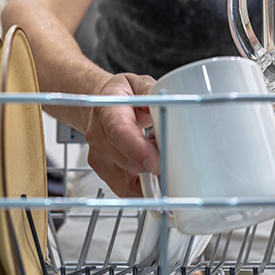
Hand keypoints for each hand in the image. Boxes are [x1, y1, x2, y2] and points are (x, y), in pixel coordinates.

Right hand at [85, 73, 159, 196]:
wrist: (100, 103)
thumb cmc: (121, 95)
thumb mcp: (138, 83)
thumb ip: (152, 93)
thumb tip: (170, 104)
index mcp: (108, 112)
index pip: (119, 134)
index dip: (139, 151)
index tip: (158, 162)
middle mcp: (99, 138)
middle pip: (129, 162)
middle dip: (156, 164)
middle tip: (174, 155)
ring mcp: (100, 157)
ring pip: (129, 181)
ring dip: (151, 176)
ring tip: (161, 157)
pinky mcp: (105, 172)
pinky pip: (126, 190)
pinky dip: (144, 187)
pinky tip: (154, 175)